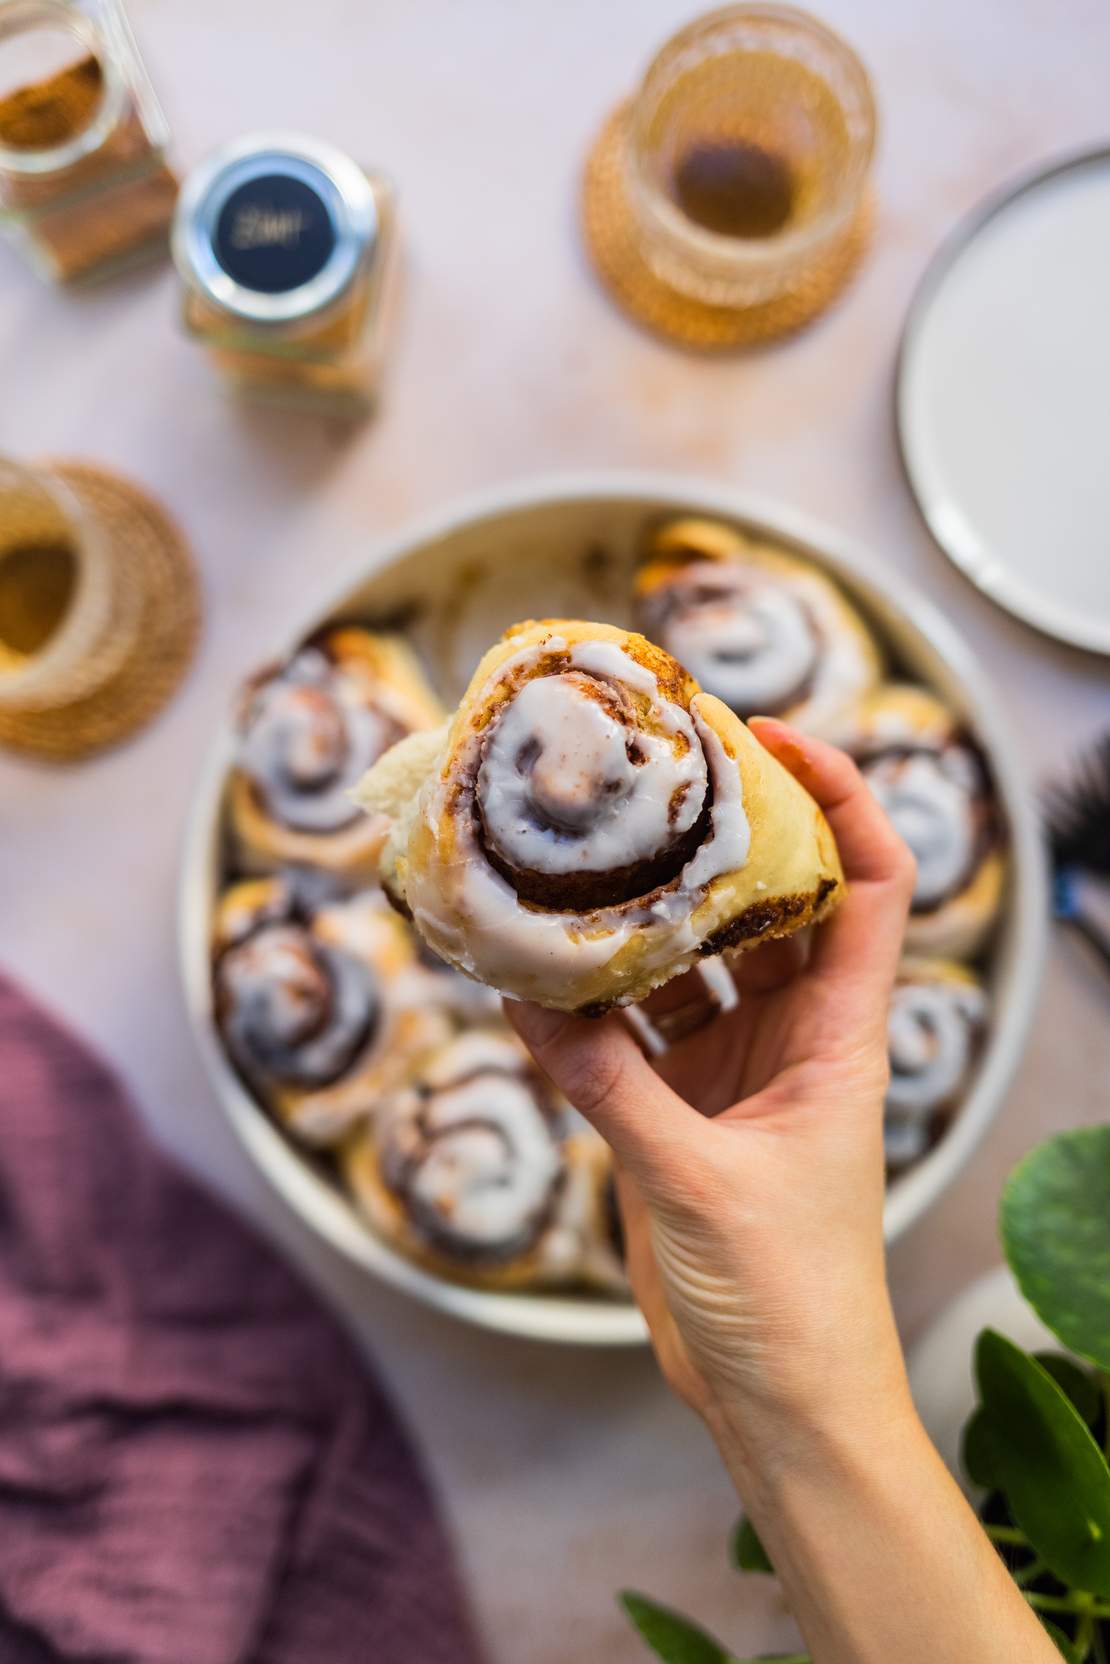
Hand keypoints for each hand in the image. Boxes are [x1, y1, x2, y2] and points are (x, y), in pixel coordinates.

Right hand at [507, 719, 917, 1469]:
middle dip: (720, 836)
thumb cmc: (788, 1297)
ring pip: (691, 964)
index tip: (771, 739)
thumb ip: (608, 1088)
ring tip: (577, 861)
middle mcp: (795, 1036)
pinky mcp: (679, 1115)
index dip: (840, 797)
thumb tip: (526, 999)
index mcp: (842, 1035)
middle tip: (648, 774)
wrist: (779, 1401)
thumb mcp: (697, 1180)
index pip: (870, 882)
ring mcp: (734, 1071)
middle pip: (773, 902)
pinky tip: (528, 979)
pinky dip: (585, 1008)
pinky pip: (631, 1035)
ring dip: (640, 922)